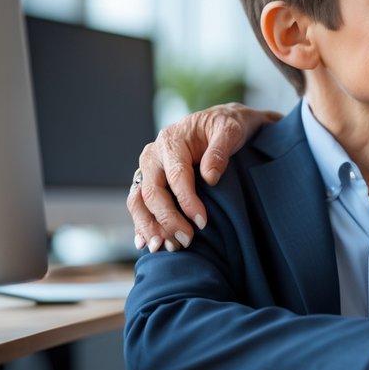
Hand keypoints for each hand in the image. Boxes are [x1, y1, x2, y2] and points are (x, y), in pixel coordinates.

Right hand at [127, 103, 280, 251]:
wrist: (220, 122)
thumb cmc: (226, 126)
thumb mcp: (230, 130)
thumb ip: (220, 151)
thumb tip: (210, 178)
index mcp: (171, 140)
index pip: (176, 175)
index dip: (187, 201)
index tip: (202, 222)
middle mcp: (153, 156)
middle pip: (151, 192)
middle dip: (167, 220)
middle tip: (186, 240)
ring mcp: (148, 170)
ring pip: (138, 200)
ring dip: (149, 226)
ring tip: (165, 247)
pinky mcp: (150, 181)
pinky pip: (139, 205)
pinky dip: (142, 224)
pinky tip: (146, 243)